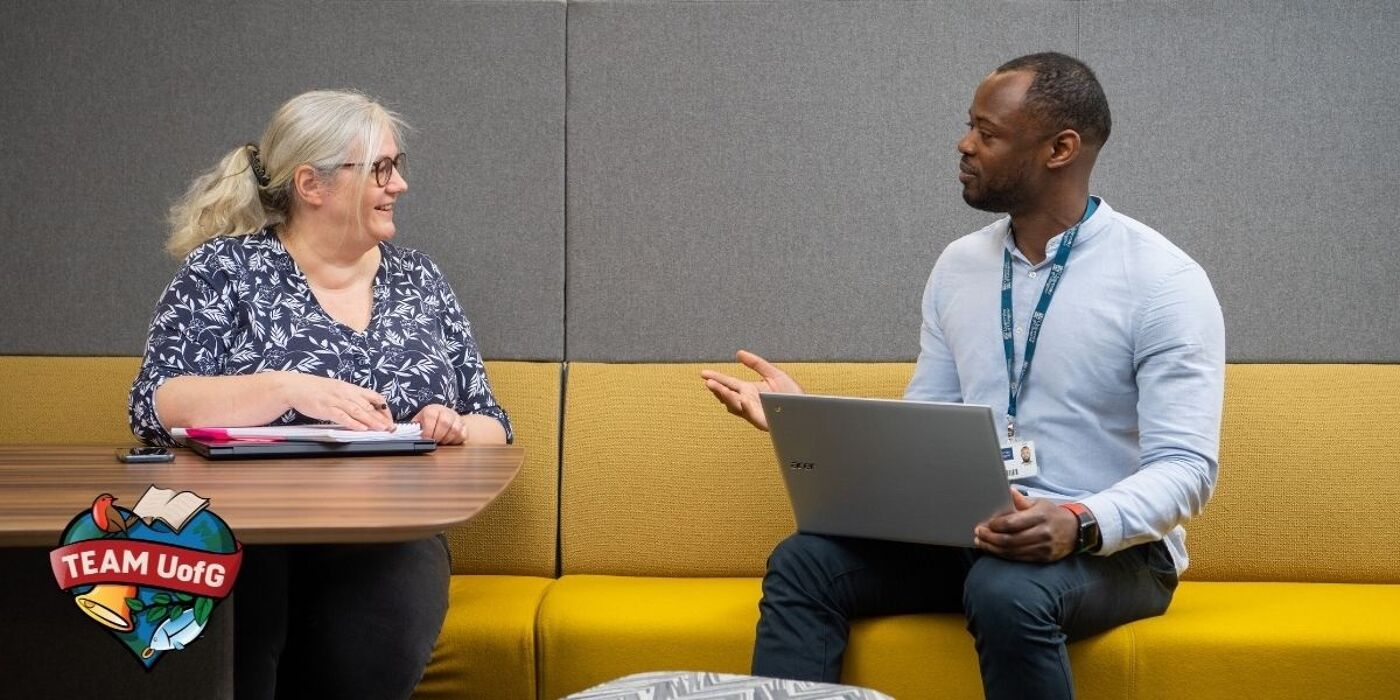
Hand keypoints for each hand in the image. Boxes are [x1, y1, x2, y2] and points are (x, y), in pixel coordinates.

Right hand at [277, 373, 393, 429]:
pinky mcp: (326, 408)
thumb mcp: (338, 389)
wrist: (295, 387)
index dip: (384, 408)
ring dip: (371, 421)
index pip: (374, 397)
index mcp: (351, 388)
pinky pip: (342, 416)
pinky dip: (353, 423)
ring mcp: (336, 401)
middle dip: (381, 418)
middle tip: (391, 427)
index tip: (390, 418)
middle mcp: (346, 393)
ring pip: (358, 411)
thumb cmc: (315, 389)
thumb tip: (365, 408)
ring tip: (381, 428)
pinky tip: (361, 428)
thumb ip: (351, 397)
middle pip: (368, 406)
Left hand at [411, 404, 466, 444]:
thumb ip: (415, 429)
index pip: (431, 417)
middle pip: (445, 423)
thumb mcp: (419, 422)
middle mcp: (446, 411)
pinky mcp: (464, 425)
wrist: (442, 417)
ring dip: (447, 439)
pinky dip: (456, 440)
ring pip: (455, 430)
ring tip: (441, 441)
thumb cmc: (428, 422)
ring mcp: (457, 418)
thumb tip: (412, 438)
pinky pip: (463, 434)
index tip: (425, 439)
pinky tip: (449, 441)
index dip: (428, 430)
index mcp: (433, 409)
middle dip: (438, 436)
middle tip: (434, 441)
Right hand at [700, 349, 803, 430]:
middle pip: (728, 396)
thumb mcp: (772, 373)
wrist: (806, 408)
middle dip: (718, 389)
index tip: (703, 373)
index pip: (728, 383)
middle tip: (709, 382)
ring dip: (728, 397)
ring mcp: (754, 412)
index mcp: (749, 390)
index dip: (716, 378)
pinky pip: (752, 415)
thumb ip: (755, 363)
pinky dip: (747, 408)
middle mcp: (748, 401)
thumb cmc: (791, 393)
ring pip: (736, 406)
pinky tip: (744, 399)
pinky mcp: (762, 421)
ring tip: (719, 388)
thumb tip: (738, 353)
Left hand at [973, 489, 1079, 561]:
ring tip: (981, 542)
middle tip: (978, 533)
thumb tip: (1008, 490)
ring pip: (1012, 551)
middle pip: (1010, 539)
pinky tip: (994, 550)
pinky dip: (1004, 555)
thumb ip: (1022, 500)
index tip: (985, 524)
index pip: (1013, 523)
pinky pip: (1019, 558)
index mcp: (1040, 516)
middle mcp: (1042, 533)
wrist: (1075, 530)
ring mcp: (1043, 548)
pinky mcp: (1042, 558)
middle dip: (990, 538)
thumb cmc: (1053, 515)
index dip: (996, 525)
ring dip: (993, 548)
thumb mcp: (1040, 503)